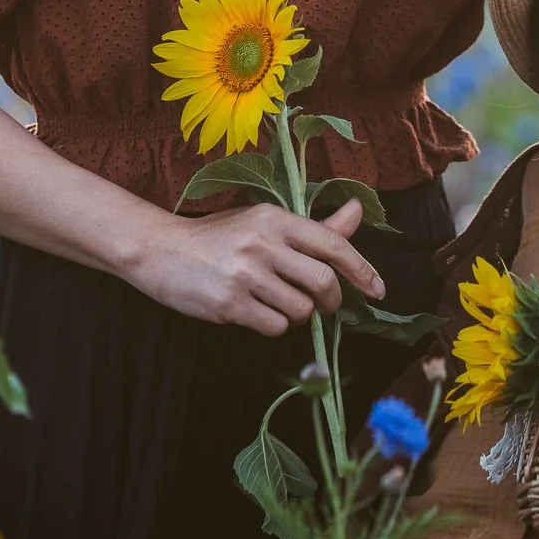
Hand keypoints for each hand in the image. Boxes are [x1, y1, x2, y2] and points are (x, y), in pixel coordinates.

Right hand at [134, 197, 383, 336]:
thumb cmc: (218, 236)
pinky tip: (258, 313)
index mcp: (275, 219)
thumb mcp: (264, 221)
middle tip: (325, 305)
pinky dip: (275, 325)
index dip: (362, 270)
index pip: (333, 244)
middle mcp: (263, 244)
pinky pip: (275, 326)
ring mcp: (246, 275)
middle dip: (332, 301)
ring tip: (280, 304)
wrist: (160, 250)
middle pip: (323, 282)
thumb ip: (314, 226)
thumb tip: (359, 212)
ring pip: (301, 309)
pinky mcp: (229, 304)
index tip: (378, 290)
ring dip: (299, 315)